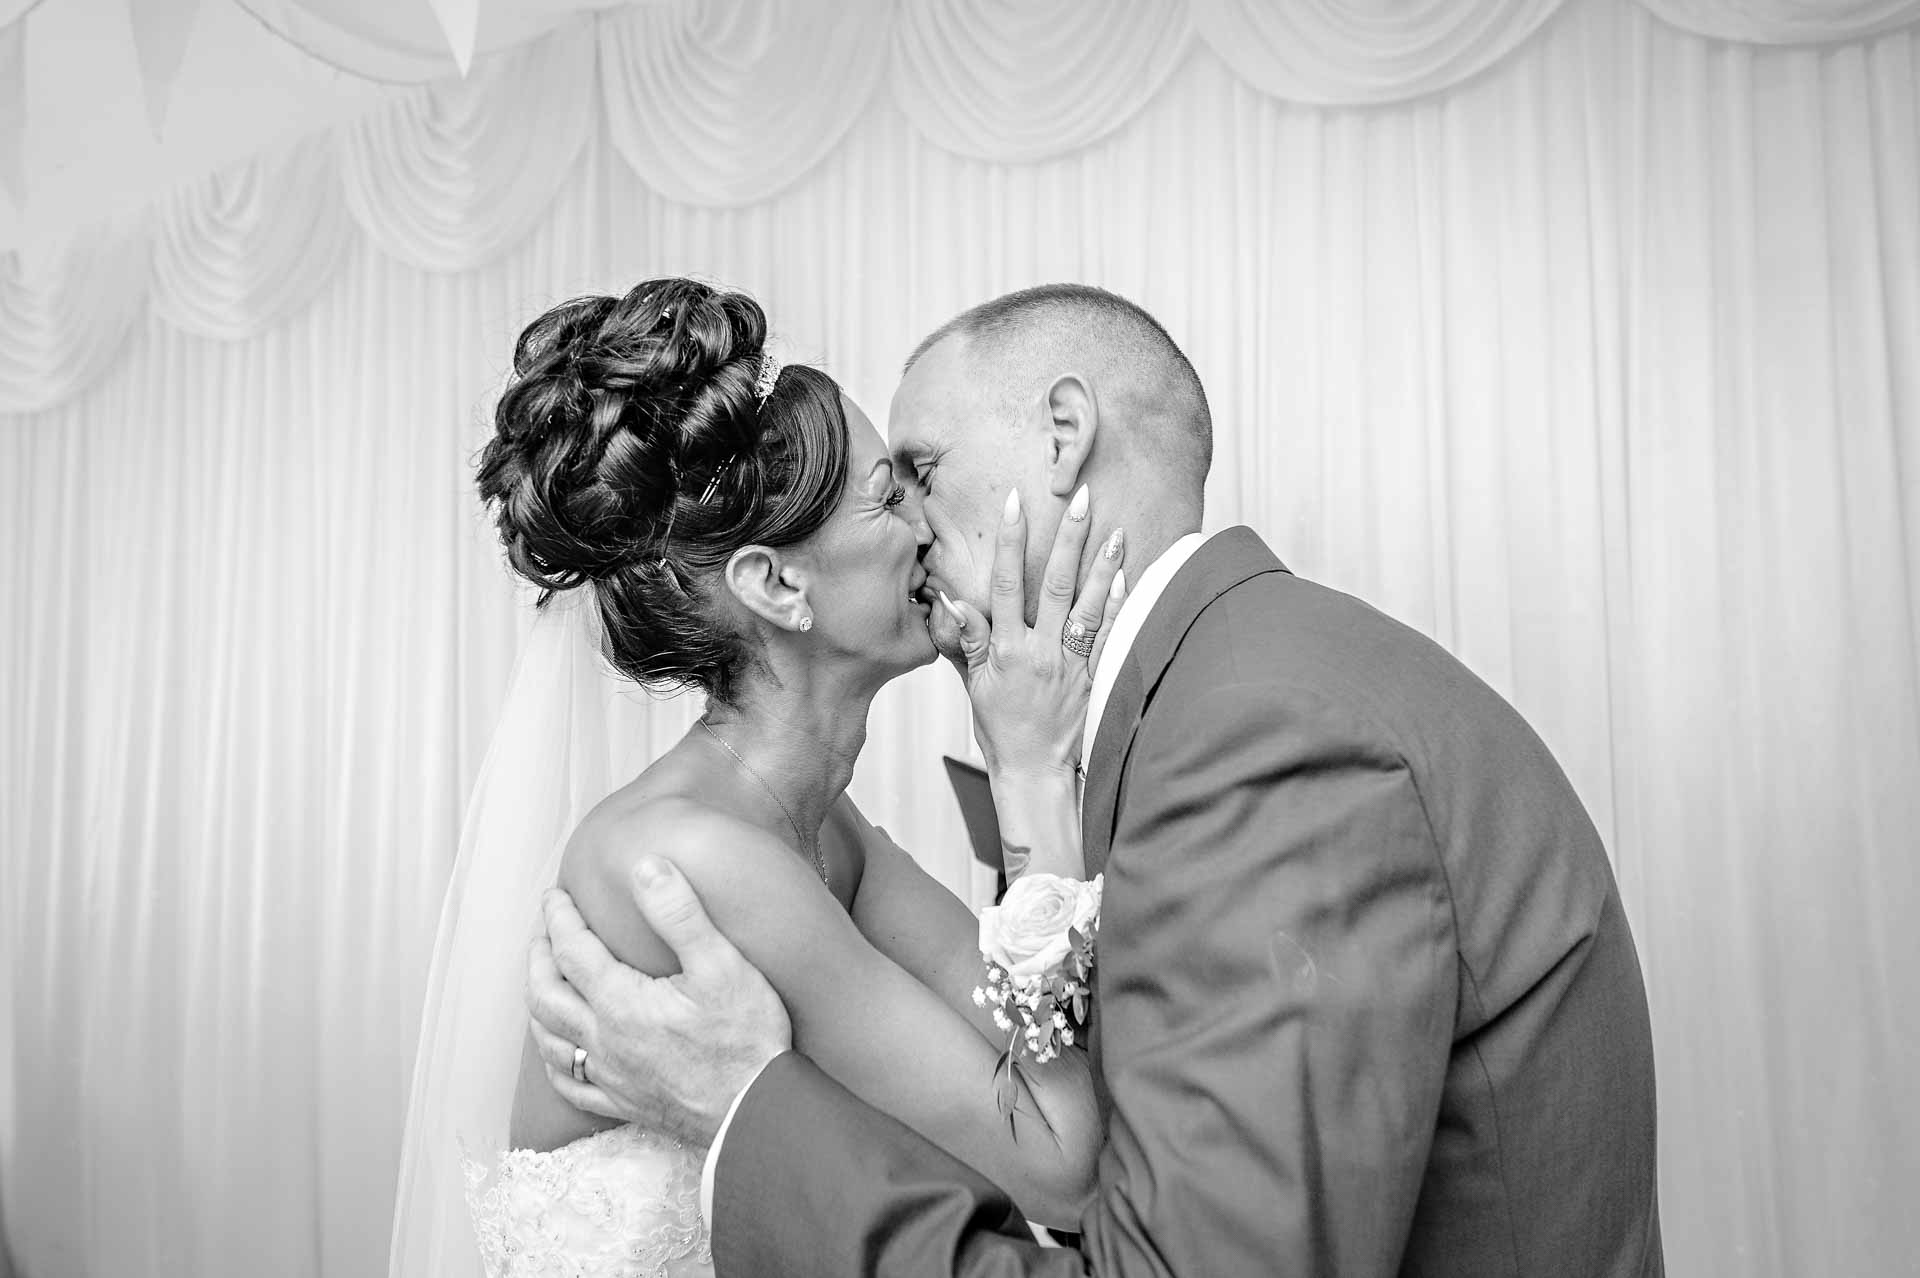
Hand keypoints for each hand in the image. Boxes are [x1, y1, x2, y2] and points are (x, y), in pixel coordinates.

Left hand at [526, 856, 791, 1146]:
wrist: (756, 1111)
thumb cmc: (745, 1038)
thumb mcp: (721, 964)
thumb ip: (679, 914)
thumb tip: (646, 867)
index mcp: (621, 1002)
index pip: (572, 950)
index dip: (558, 918)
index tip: (555, 895)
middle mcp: (604, 1041)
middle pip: (545, 996)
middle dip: (537, 958)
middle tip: (543, 932)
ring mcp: (610, 1077)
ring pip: (550, 1041)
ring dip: (538, 1006)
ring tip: (543, 983)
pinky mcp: (623, 1103)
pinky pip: (571, 1087)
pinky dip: (555, 1063)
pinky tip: (560, 1054)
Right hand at [941, 484, 1126, 776]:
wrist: (1033, 772)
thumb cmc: (1001, 729)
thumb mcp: (975, 685)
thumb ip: (967, 641)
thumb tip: (952, 600)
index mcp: (1006, 650)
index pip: (1005, 584)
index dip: (1009, 541)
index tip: (1014, 502)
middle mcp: (1040, 652)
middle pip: (1054, 584)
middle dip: (1067, 538)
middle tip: (1080, 497)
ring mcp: (1071, 665)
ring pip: (1088, 605)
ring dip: (1103, 564)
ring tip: (1117, 528)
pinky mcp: (1093, 678)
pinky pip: (1108, 636)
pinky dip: (1116, 605)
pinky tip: (1125, 576)